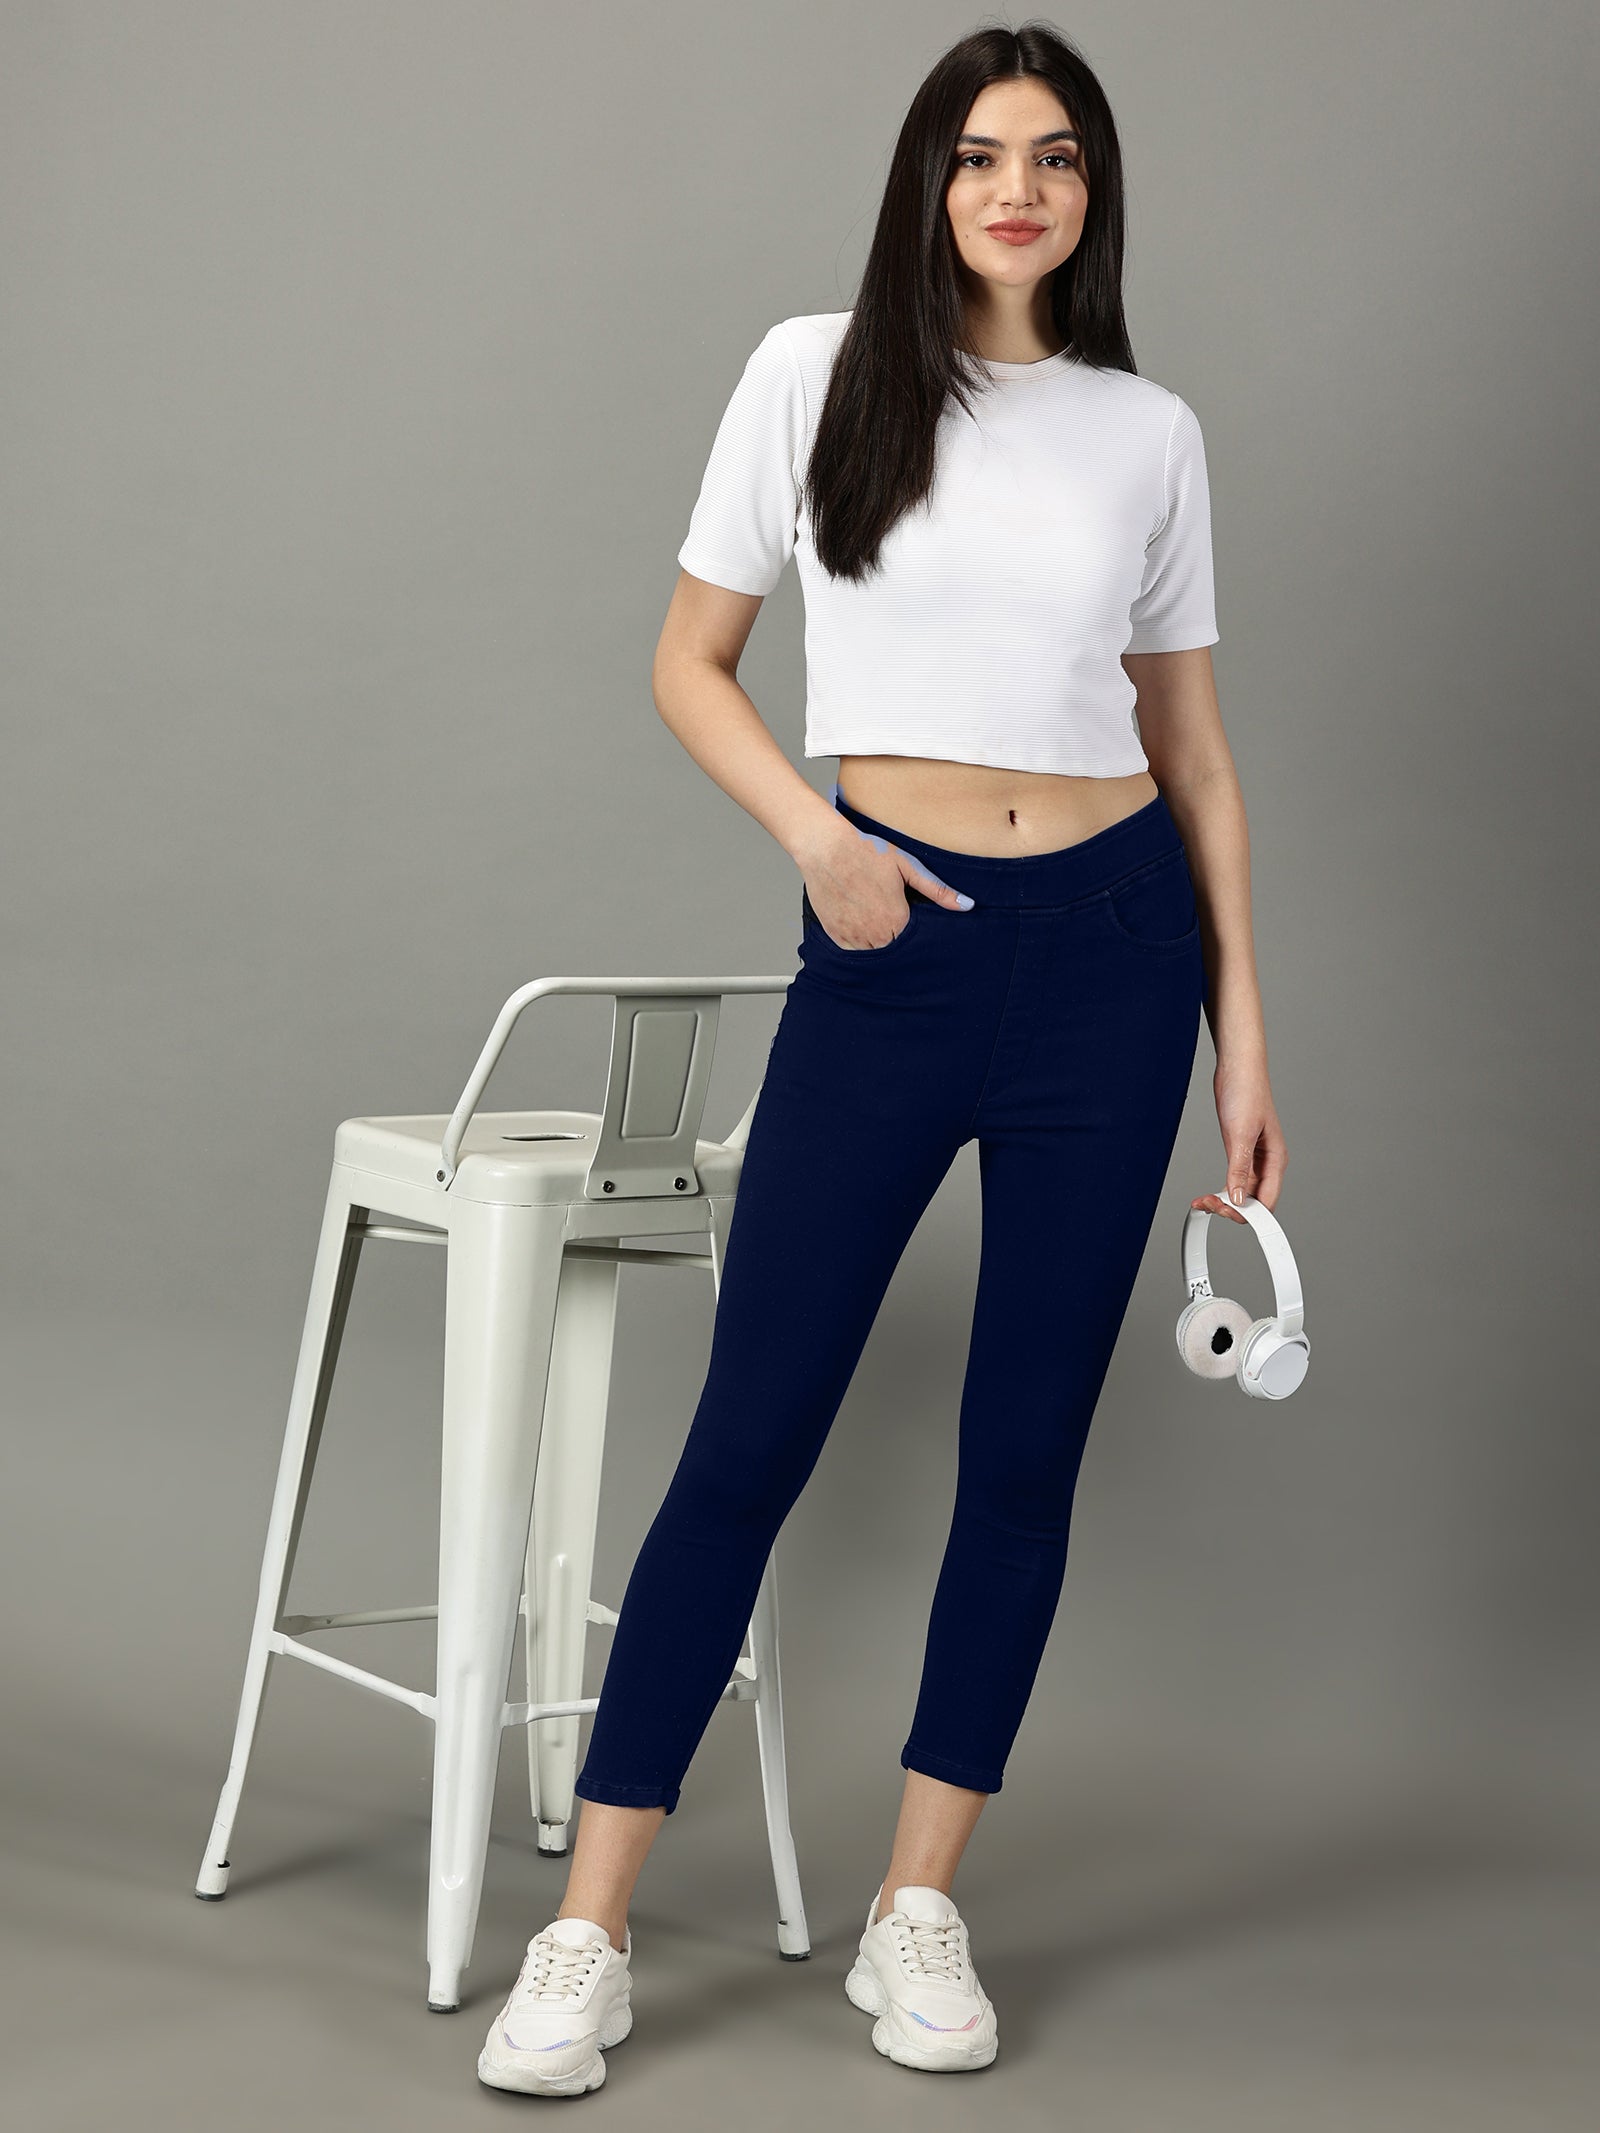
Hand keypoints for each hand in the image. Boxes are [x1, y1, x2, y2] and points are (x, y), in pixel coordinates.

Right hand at [799, 819, 971, 950]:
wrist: (825, 846)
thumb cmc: (865, 851)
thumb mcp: (907, 866)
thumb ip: (937, 890)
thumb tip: (966, 905)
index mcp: (896, 919)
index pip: (914, 939)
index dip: (913, 928)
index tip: (908, 915)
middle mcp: (875, 933)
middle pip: (893, 947)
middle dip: (896, 934)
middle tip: (888, 910)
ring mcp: (853, 936)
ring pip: (873, 950)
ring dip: (877, 939)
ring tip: (875, 914)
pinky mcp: (834, 934)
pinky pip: (852, 948)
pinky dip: (857, 939)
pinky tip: (859, 919)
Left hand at [1190, 1054, 1286, 1223]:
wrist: (1237, 1068)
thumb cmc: (1246, 1093)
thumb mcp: (1241, 1133)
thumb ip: (1239, 1168)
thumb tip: (1238, 1197)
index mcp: (1276, 1159)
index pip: (1267, 1200)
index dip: (1249, 1213)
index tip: (1226, 1213)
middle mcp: (1267, 1162)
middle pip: (1254, 1200)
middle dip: (1233, 1208)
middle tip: (1208, 1204)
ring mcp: (1253, 1158)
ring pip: (1242, 1192)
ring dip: (1225, 1200)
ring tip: (1203, 1201)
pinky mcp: (1239, 1151)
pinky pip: (1234, 1180)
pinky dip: (1222, 1189)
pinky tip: (1209, 1193)